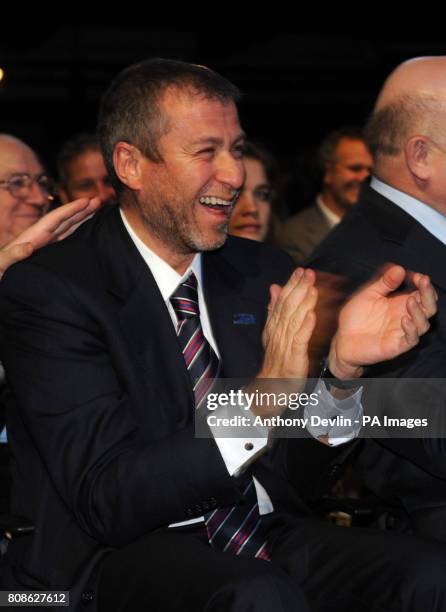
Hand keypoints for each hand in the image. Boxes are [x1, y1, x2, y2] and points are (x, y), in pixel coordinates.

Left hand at [0, 197, 101, 278]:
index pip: (55, 219)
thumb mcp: (2, 263)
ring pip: (68, 227)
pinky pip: (67, 238)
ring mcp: (47, 244)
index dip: (70, 209)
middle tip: (98, 200)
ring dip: (83, 218)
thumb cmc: (0, 270)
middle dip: (81, 209)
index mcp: (34, 236)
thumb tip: (27, 247)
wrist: (1, 276)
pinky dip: (79, 232)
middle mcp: (42, 237)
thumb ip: (12, 255)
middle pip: (65, 219)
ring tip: (97, 209)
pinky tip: (88, 230)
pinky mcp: (50, 252)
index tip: (86, 201)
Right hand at [259, 267, 317, 379]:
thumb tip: (274, 288)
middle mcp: (278, 332)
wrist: (270, 385)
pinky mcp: (294, 356)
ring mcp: (285, 344)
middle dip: (298, 288)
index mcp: (274, 326)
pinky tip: (312, 315)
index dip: (291, 285)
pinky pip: (299, 340)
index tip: (300, 270)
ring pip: (294, 320)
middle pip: (288, 307)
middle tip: (308, 273)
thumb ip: (274, 310)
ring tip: (312, 288)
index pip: (282, 301)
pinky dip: (305, 327)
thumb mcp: (273, 331)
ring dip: (303, 303)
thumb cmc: (276, 360)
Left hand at [329, 264, 436, 378]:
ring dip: (420, 312)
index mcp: (400, 304)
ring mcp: (402, 332)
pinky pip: (411, 339)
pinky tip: (404, 320)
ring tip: (410, 301)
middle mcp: (405, 317)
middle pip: (428, 308)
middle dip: (429, 294)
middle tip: (423, 282)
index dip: (424, 285)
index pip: (421, 294)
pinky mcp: (396, 346)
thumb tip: (399, 268)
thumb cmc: (356, 317)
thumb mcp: (369, 294)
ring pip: (423, 324)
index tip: (418, 276)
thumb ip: (384, 283)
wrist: (341, 339)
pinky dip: (411, 330)